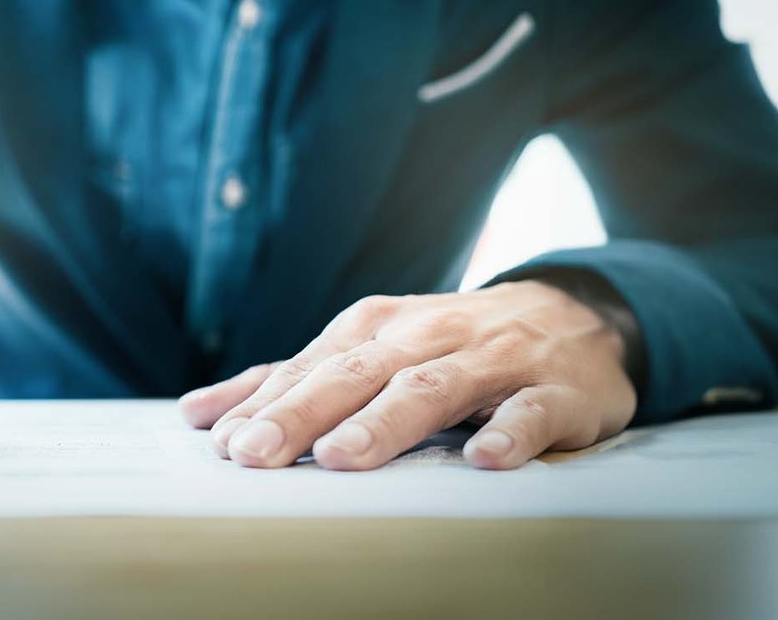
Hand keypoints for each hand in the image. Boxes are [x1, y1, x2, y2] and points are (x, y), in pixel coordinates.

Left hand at [178, 281, 635, 469]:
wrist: (577, 318)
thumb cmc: (454, 345)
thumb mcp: (371, 351)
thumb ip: (292, 383)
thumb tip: (201, 416)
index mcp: (377, 329)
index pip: (311, 367)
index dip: (265, 404)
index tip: (223, 443)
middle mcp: (427, 337)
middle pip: (356, 375)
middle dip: (302, 413)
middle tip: (257, 454)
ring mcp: (492, 362)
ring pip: (432, 389)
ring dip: (384, 421)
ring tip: (342, 456)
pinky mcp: (556, 391)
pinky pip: (532, 412)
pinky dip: (509, 432)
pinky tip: (485, 459)